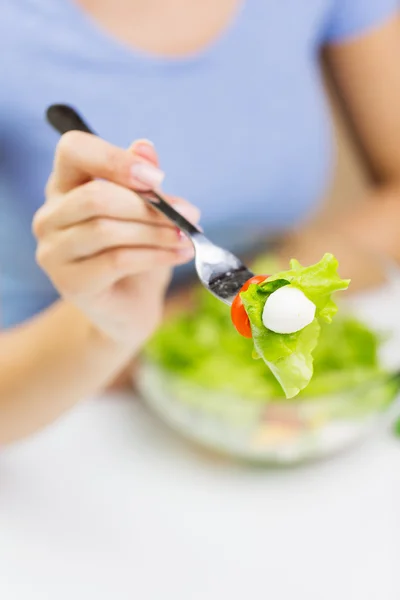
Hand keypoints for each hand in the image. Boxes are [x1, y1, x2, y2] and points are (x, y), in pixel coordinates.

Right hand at [33, 132, 199, 346]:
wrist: (131, 305)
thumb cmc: (137, 250)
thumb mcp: (145, 212)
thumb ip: (143, 182)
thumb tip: (145, 147)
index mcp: (65, 185)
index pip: (73, 150)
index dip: (115, 159)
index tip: (157, 178)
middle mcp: (50, 215)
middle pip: (95, 196)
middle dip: (149, 206)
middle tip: (189, 214)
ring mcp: (54, 251)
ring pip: (106, 230)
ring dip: (156, 232)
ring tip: (187, 237)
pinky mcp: (69, 283)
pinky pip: (116, 260)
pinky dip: (155, 255)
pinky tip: (181, 253)